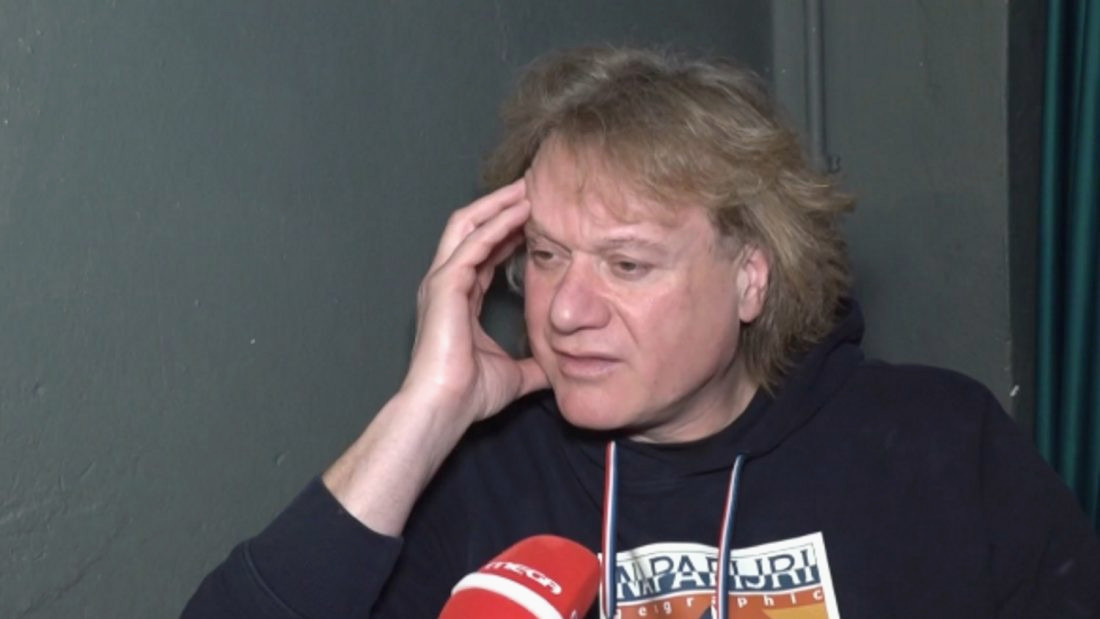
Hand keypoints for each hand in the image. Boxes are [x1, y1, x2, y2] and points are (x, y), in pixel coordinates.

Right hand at [399, 178, 548, 424]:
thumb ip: (533, 365)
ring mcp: (442, 281)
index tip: (536, 217)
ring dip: (499, 204)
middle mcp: (447, 283)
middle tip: (532, 187)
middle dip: (500, 204)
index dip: (508, 231)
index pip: (484, 251)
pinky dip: (497, 223)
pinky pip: (473, 242)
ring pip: (469, 224)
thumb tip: (558, 368)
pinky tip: (520, 211)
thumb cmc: (469, 394)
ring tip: (527, 188)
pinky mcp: (444, 284)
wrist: (444, 407)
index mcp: (459, 298)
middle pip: (472, 227)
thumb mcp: (513, 373)